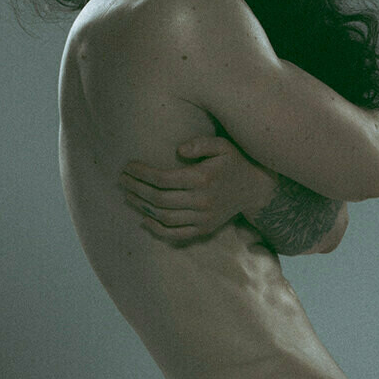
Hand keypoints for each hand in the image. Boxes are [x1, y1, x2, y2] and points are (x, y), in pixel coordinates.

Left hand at [119, 137, 275, 244]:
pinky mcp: (204, 229)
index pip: (163, 179)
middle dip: (136, 189)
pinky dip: (157, 229)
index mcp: (203, 178)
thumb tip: (178, 149)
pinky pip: (176, 234)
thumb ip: (201, 143)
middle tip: (122, 180)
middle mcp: (202, 201)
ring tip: (128, 196)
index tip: (128, 167)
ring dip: (142, 207)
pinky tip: (144, 218)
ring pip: (164, 217)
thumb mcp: (223, 145)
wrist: (255, 189)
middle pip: (159, 199)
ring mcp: (203, 218)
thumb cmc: (235, 162)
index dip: (142, 174)